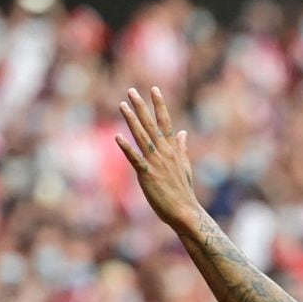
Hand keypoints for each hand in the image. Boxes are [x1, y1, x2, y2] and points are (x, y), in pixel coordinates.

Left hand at [116, 87, 197, 228]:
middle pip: (151, 125)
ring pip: (142, 137)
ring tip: (123, 105)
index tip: (154, 89)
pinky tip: (117, 137)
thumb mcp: (185, 166)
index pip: (166, 123)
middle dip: (142, 107)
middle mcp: (165, 153)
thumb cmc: (183, 191)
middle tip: (132, 91)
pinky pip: (135, 159)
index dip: (160, 106)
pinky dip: (126, 148)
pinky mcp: (148, 175)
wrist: (185, 212)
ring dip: (132, 120)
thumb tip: (183, 132)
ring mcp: (156, 163)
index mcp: (173, 150)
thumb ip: (181, 148)